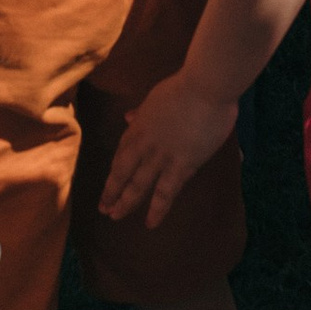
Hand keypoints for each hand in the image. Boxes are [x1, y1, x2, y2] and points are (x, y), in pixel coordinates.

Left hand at [95, 67, 234, 226]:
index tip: (110, 183)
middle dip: (112, 191)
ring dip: (125, 202)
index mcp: (139, 126)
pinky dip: (157, 209)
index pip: (121, 153)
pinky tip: (150, 223)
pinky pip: (166, 192)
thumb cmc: (186, 86)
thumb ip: (142, 111)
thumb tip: (128, 117)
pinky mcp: (181, 166)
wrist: (206, 87)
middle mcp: (144, 144)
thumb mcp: (156, 97)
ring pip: (137, 184)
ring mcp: (161, 156)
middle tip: (103, 208)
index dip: (115, 170)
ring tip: (115, 217)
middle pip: (122, 172)